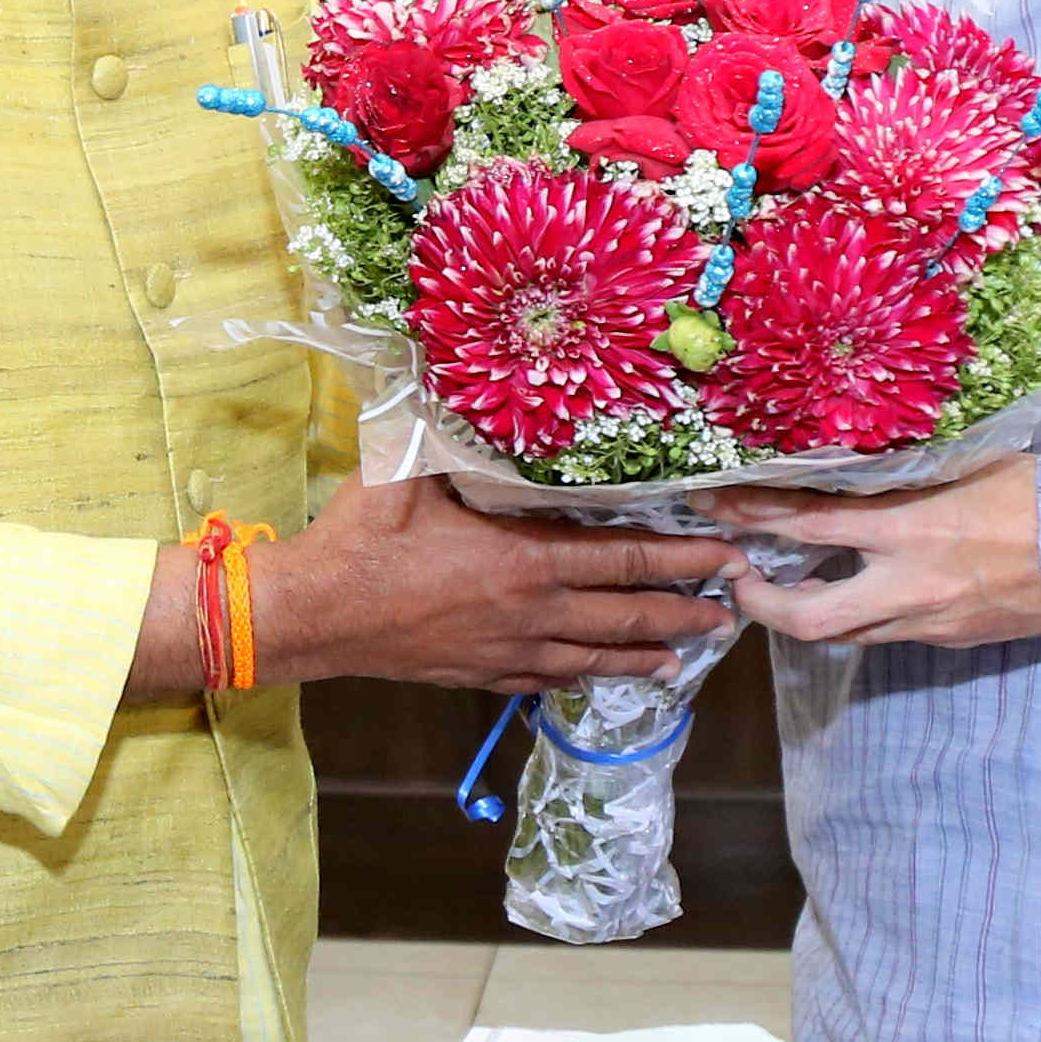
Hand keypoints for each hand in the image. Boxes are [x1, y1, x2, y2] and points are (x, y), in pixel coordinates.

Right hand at [128, 478, 739, 699]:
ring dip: (641, 652)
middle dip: (681, 611)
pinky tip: (595, 676)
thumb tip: (453, 362)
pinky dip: (581, 676)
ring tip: (680, 657)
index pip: (624, 559)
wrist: (313, 615)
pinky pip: (546, 679)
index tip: (725, 557)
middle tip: (727, 613)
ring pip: (592, 656)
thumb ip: (445, 427)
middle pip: (624, 613)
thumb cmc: (361, 540)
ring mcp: (507, 650)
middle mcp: (530, 612)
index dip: (681, 558)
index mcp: (525, 560)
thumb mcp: (407, 470)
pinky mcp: (479, 674)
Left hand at [702, 456, 1040, 649]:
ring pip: (844, 634)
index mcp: (911, 528)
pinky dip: (860, 613)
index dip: (752, 516)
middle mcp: (910, 585)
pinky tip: (860, 587)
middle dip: (760, 603)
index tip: (713, 505)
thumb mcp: (969, 465)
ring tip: (790, 582)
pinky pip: (887, 633)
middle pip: (808, 617)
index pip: (808, 524)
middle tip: (740, 578)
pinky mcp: (951, 640)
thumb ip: (906, 473)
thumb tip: (853, 460)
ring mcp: (930, 622)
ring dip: (809, 612)